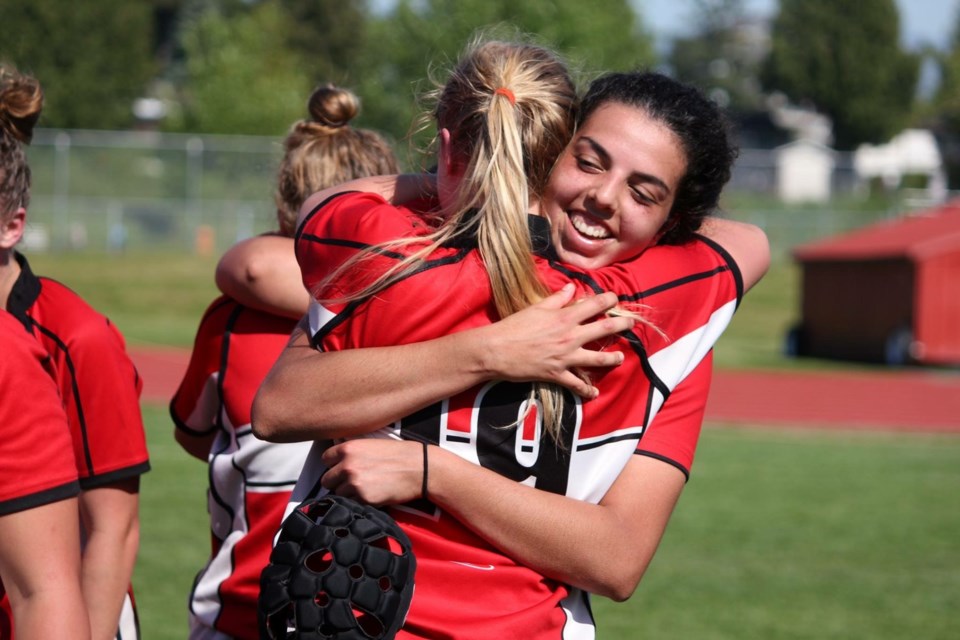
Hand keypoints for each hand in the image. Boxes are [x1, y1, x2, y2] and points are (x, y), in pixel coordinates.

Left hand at [320, 439, 423, 504]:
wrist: (420, 468)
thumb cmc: (400, 455)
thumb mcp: (372, 444)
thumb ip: (352, 451)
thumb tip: (337, 460)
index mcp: (349, 448)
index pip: (325, 459)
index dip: (334, 464)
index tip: (341, 467)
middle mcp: (348, 465)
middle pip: (327, 479)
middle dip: (337, 481)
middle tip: (352, 481)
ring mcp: (354, 483)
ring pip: (338, 494)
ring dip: (348, 493)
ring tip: (365, 488)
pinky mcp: (363, 499)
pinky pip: (351, 504)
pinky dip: (358, 502)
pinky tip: (371, 494)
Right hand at [477, 284, 633, 398]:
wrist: (496, 350)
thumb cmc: (514, 326)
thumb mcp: (535, 308)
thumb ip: (557, 299)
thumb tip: (571, 288)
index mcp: (564, 317)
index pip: (595, 305)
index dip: (609, 299)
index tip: (615, 298)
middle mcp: (570, 336)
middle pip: (604, 329)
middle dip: (622, 325)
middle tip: (631, 324)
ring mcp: (565, 357)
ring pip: (598, 359)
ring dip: (613, 358)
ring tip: (621, 358)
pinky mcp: (557, 374)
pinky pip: (576, 384)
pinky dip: (587, 390)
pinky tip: (594, 393)